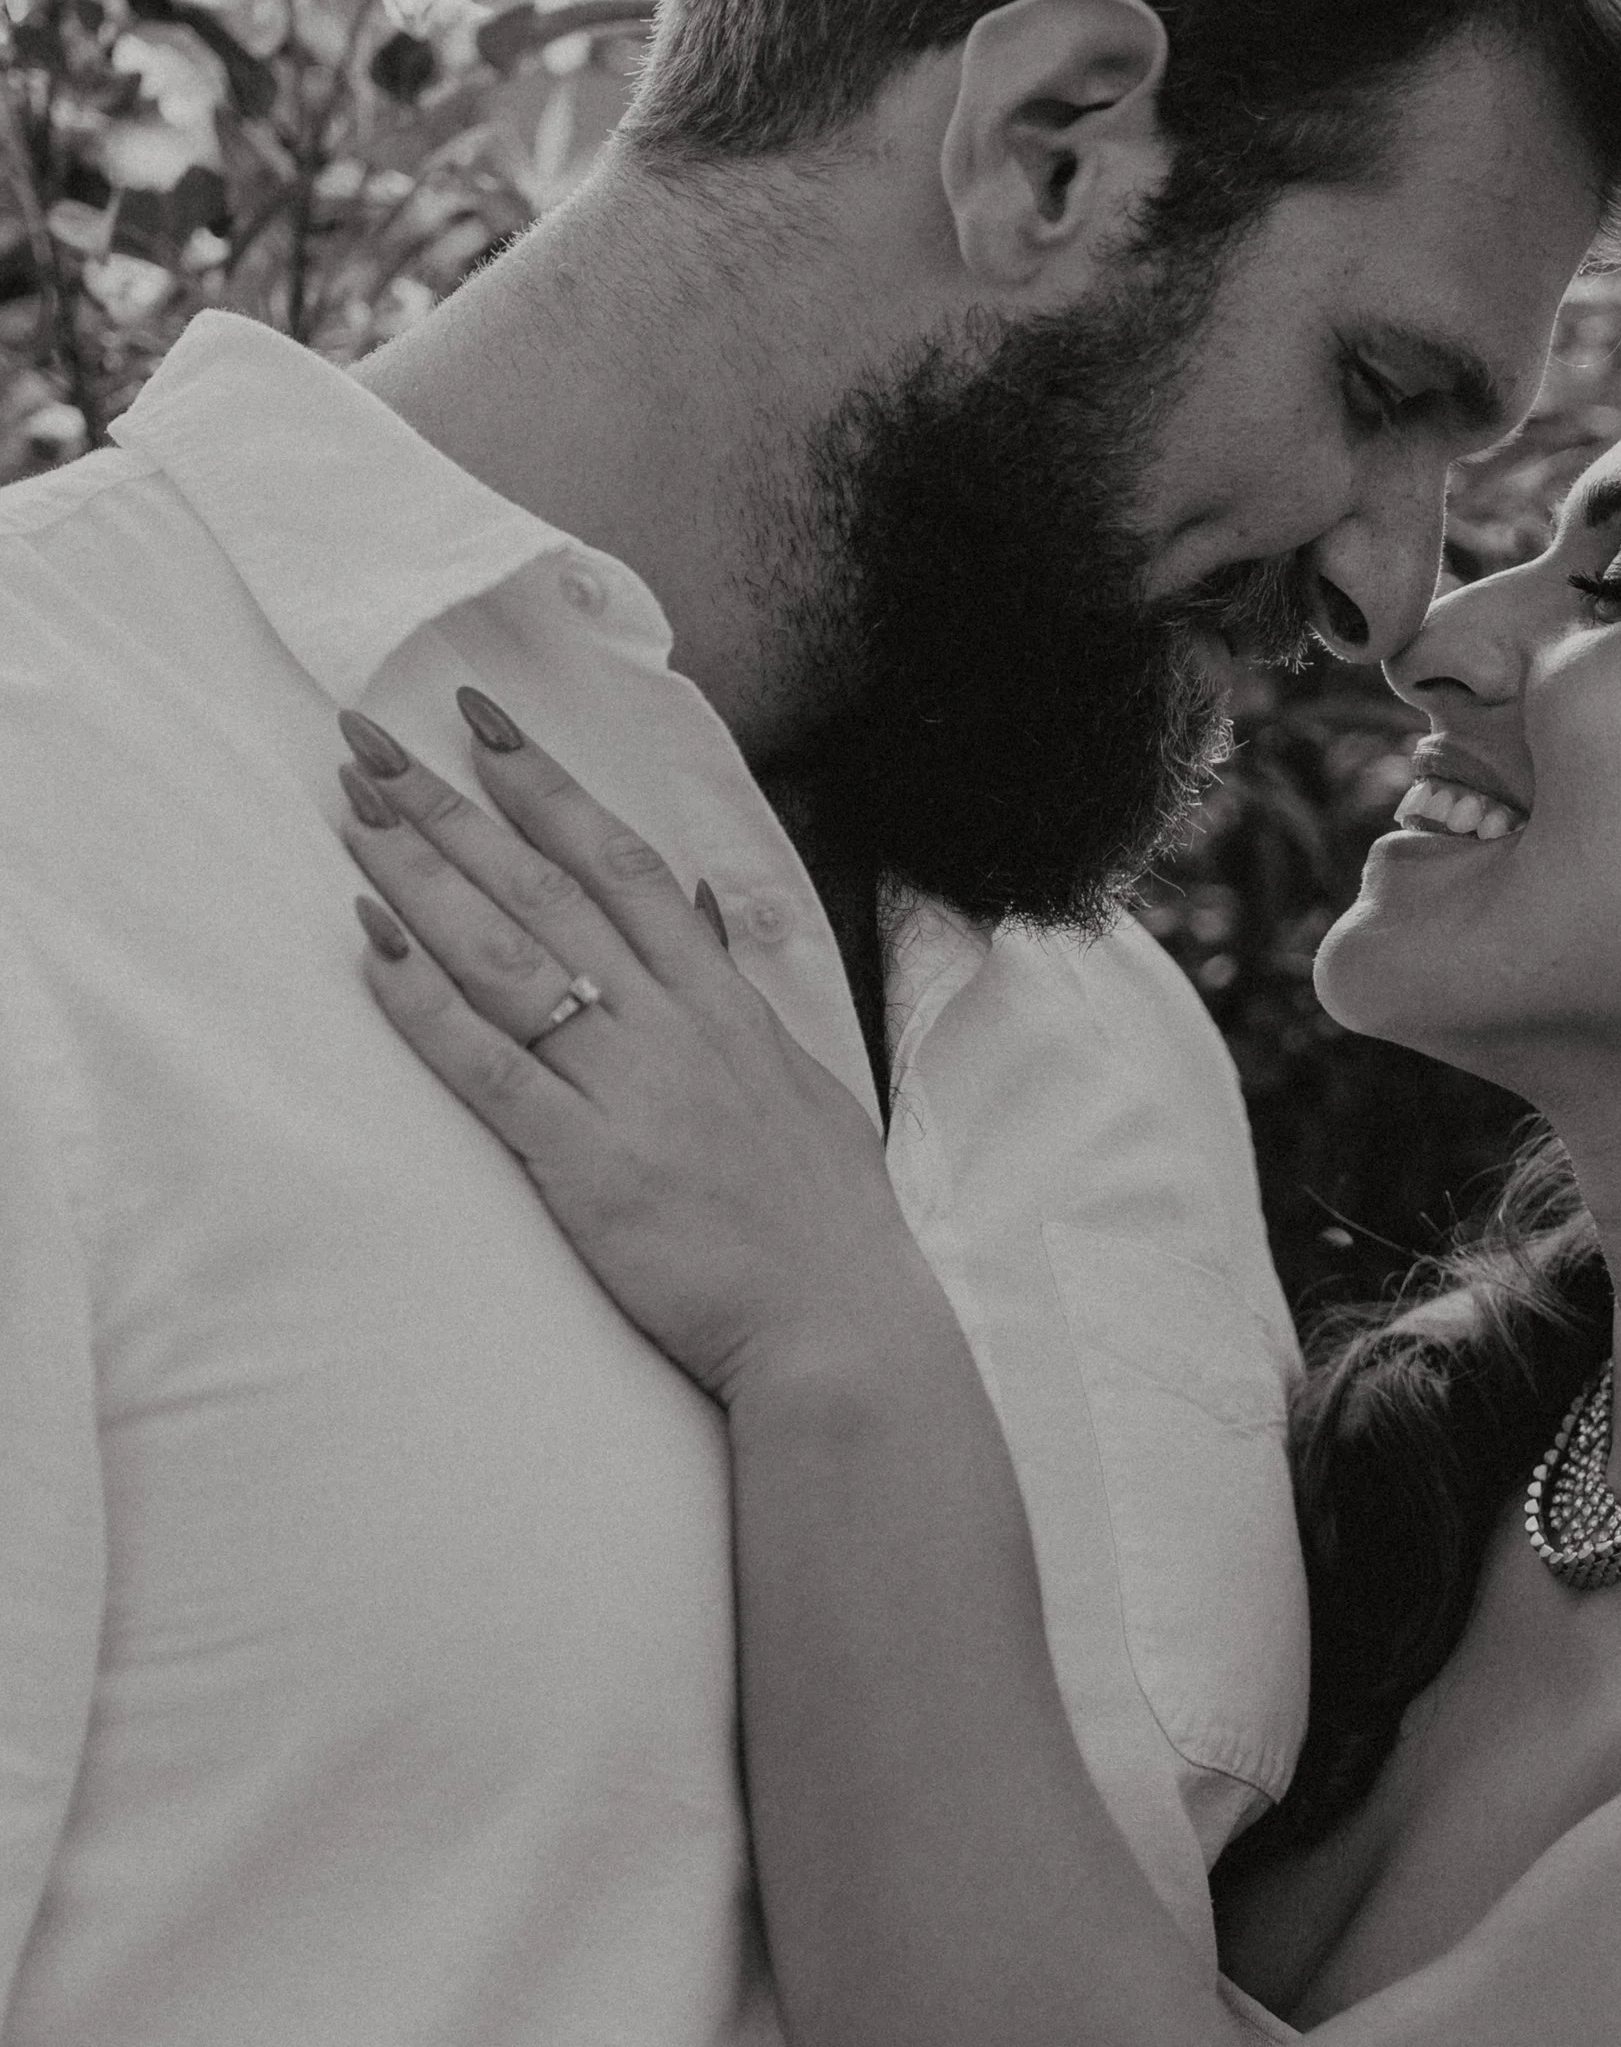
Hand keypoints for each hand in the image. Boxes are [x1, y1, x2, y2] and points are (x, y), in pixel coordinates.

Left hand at [336, 693, 919, 1405]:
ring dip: (423, 881)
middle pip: (545, 889)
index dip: (546, 785)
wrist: (838, 1322)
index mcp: (720, 1002)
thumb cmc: (820, 1215)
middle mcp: (670, 1026)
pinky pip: (489, 1069)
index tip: (480, 724)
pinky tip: (370, 949)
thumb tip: (699, 907)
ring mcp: (628, 1091)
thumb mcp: (799, 1076)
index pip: (621, 862)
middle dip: (453, 810)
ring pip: (507, 958)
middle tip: (372, 744)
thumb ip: (740, 986)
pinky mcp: (586, 1164)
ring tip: (355, 819)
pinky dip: (425, 1006)